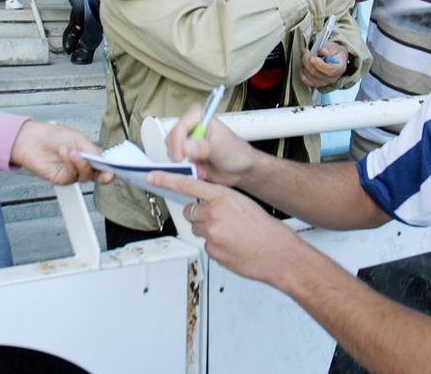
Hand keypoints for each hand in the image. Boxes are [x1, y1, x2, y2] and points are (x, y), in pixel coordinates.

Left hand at [10, 120, 112, 184]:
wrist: (32, 139)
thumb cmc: (53, 135)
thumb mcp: (79, 139)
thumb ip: (93, 151)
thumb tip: (105, 160)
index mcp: (89, 155)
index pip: (104, 165)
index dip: (111, 168)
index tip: (116, 169)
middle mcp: (82, 166)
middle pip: (98, 175)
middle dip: (104, 174)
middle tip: (108, 172)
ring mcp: (72, 173)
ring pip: (86, 176)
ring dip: (81, 163)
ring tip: (72, 151)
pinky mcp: (61, 179)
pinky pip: (72, 176)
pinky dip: (70, 164)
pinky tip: (65, 153)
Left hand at [146, 170, 302, 284]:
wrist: (278, 253)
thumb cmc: (266, 229)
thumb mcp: (244, 204)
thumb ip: (222, 200)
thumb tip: (207, 203)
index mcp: (223, 197)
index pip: (188, 185)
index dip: (166, 180)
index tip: (151, 177)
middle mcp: (214, 214)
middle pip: (191, 212)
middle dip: (200, 216)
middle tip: (220, 221)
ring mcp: (212, 234)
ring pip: (198, 230)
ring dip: (209, 232)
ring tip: (232, 236)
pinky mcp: (212, 251)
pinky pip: (207, 246)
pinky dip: (217, 247)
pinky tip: (233, 247)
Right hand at [165, 105, 256, 186]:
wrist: (242, 170)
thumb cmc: (238, 154)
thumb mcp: (222, 149)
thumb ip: (205, 147)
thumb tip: (187, 146)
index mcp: (202, 118)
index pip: (181, 124)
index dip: (178, 140)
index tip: (181, 155)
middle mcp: (193, 128)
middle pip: (172, 137)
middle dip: (177, 153)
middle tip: (185, 163)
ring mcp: (188, 142)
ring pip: (171, 150)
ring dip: (181, 163)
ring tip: (198, 168)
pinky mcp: (187, 156)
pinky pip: (175, 162)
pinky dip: (182, 169)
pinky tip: (196, 172)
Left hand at [299, 42, 346, 87]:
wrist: (335, 58)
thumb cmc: (334, 53)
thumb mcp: (333, 47)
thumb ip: (327, 49)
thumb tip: (322, 51)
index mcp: (340, 68)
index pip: (331, 70)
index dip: (320, 65)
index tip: (312, 57)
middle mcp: (333, 78)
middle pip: (317, 74)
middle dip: (308, 62)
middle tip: (306, 53)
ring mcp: (325, 82)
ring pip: (311, 78)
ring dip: (305, 67)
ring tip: (305, 58)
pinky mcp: (318, 84)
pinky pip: (308, 82)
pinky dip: (303, 74)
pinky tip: (303, 67)